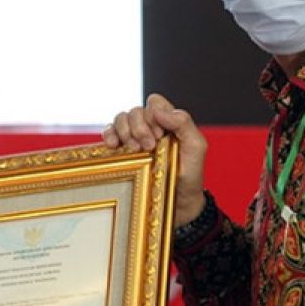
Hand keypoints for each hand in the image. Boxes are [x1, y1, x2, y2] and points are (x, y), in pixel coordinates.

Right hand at [102, 93, 206, 226]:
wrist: (178, 203)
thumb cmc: (189, 175)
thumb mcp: (196, 147)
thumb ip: (183, 122)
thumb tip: (156, 109)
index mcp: (168, 122)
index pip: (153, 102)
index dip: (153, 115)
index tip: (159, 136)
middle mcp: (149, 127)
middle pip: (135, 110)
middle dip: (139, 127)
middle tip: (149, 147)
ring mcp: (134, 138)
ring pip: (120, 119)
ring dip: (125, 131)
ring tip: (135, 150)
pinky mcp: (121, 151)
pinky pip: (108, 133)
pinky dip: (108, 134)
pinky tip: (113, 145)